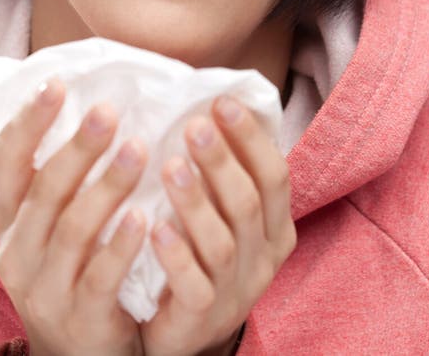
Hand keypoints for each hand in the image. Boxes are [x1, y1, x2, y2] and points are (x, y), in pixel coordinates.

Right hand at [0, 78, 146, 355]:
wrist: (79, 354)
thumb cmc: (75, 267)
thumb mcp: (56, 223)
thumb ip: (67, 176)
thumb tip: (100, 98)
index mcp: (12, 216)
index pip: (8, 160)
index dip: (29, 120)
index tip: (58, 82)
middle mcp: (19, 249)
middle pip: (44, 190)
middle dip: (77, 148)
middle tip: (110, 110)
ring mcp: (45, 287)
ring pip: (72, 230)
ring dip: (106, 188)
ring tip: (139, 150)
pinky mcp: (79, 318)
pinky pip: (99, 278)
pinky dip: (120, 246)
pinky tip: (145, 217)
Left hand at [140, 94, 296, 355]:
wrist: (188, 330)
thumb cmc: (203, 250)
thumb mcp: (225, 211)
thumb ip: (224, 170)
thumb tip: (210, 99)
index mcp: (275, 225)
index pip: (274, 174)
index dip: (250, 137)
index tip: (221, 101)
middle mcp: (262, 257)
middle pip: (248, 202)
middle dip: (222, 159)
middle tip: (193, 124)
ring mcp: (235, 291)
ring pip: (222, 242)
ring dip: (196, 201)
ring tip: (169, 165)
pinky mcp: (202, 319)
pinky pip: (193, 287)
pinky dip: (175, 255)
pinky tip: (153, 226)